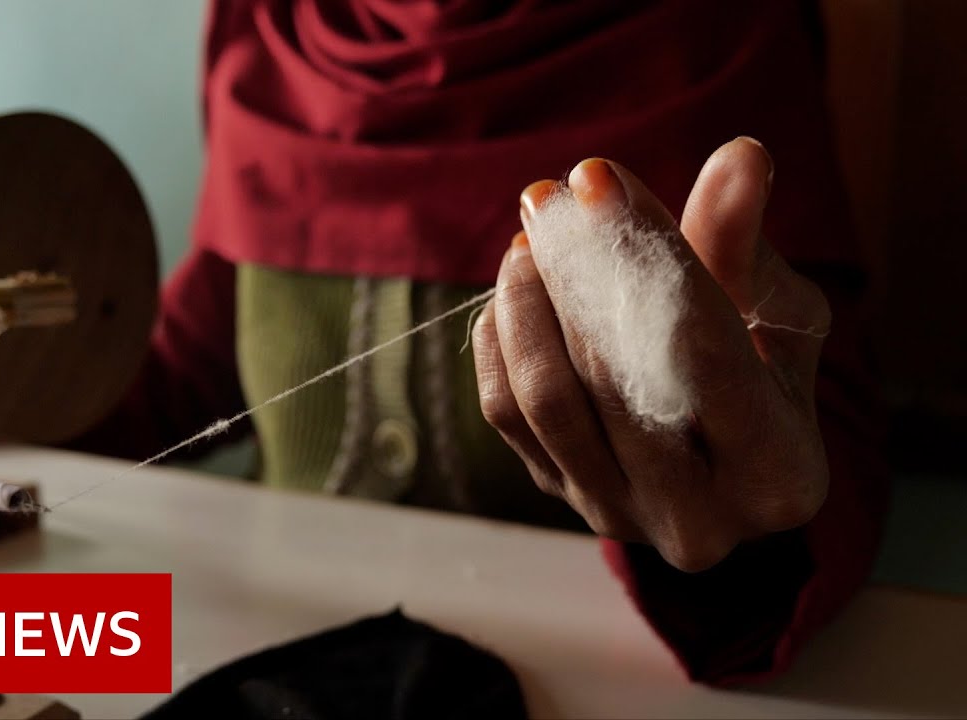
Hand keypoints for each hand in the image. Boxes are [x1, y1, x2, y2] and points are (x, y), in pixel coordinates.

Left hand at [471, 137, 830, 571]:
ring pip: (547, 399)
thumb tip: (742, 156)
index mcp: (776, 470)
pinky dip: (502, 343)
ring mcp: (619, 514)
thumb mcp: (775, 313)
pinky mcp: (561, 498)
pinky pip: (507, 416)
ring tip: (528, 242)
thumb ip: (745, 243)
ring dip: (526, 304)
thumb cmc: (762, 375)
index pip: (700, 345)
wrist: (722, 466)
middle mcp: (696, 516)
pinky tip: (513, 293)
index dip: (643, 252)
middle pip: (611, 375)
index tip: (596, 177)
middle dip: (571, 270)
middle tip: (544, 197)